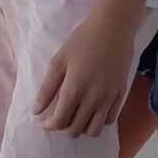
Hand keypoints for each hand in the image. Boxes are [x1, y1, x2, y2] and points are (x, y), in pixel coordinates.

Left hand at [34, 12, 135, 137]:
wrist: (113, 27)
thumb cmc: (83, 40)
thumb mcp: (59, 60)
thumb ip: (47, 88)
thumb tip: (37, 111)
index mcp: (75, 89)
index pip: (60, 121)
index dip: (49, 125)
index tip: (44, 121)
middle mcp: (93, 98)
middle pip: (75, 129)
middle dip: (63, 128)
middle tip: (58, 118)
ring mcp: (109, 98)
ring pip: (94, 130)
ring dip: (82, 128)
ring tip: (76, 117)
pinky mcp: (120, 94)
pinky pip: (110, 119)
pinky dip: (99, 121)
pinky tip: (92, 110)